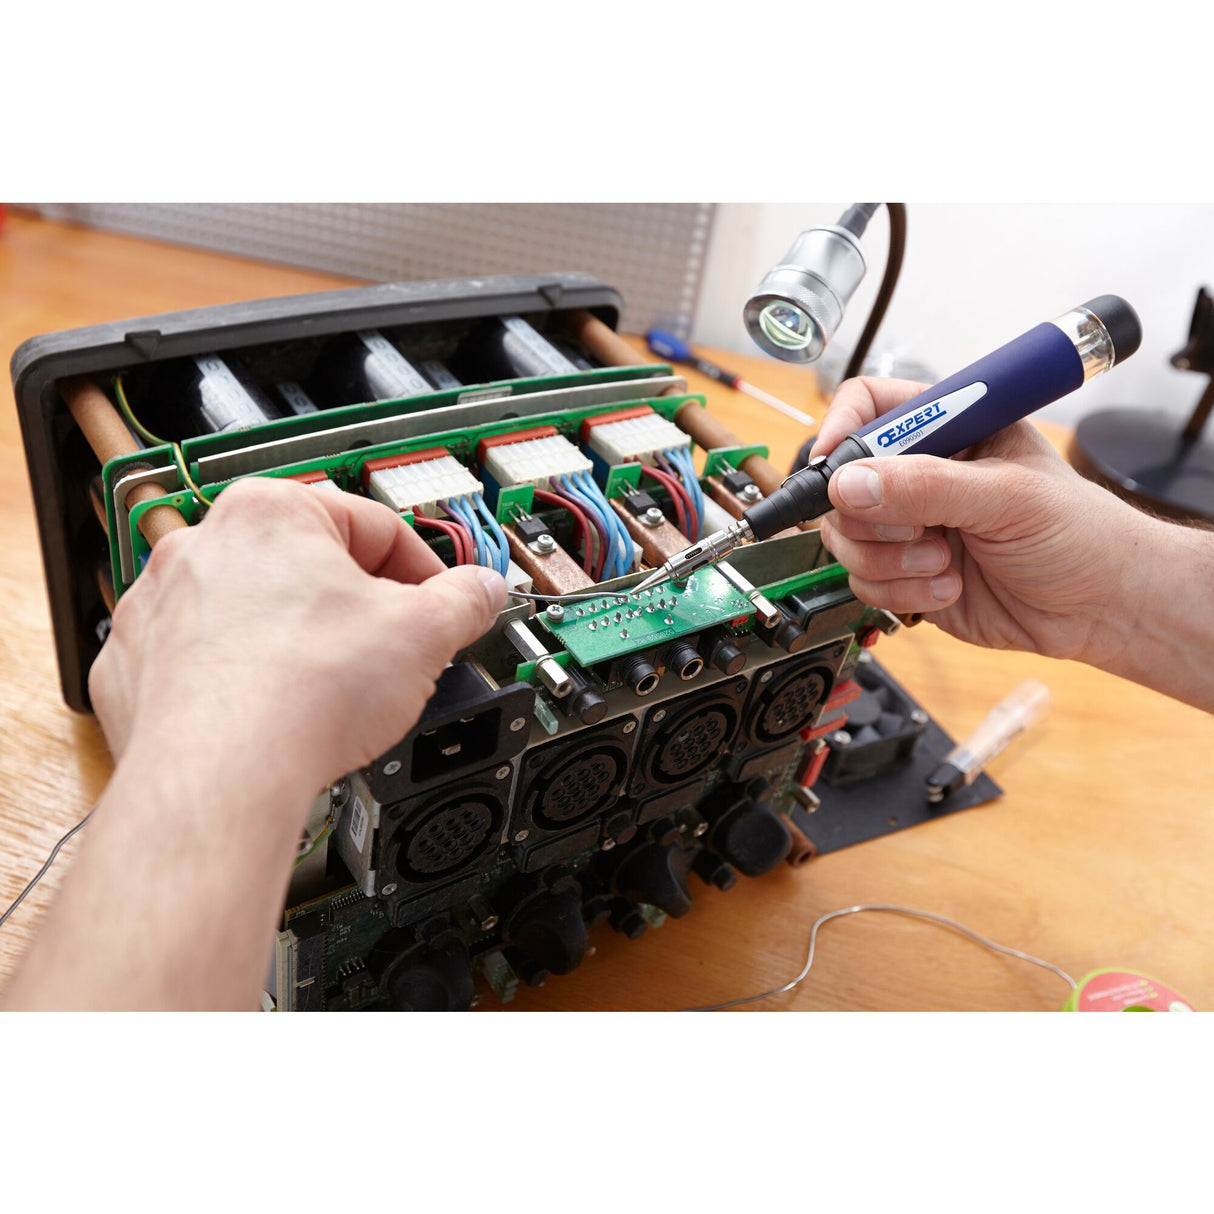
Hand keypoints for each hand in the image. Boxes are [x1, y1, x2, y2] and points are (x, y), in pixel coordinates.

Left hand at [89, 477, 506, 792]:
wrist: (221, 776)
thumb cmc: (301, 695)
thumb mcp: (424, 635)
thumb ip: (464, 601)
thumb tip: (480, 593)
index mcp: (271, 511)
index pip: (375, 526)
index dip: (424, 571)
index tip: (440, 605)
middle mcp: (204, 544)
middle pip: (311, 565)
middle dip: (359, 607)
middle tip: (391, 649)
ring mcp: (163, 604)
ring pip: (258, 609)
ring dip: (301, 639)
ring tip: (335, 686)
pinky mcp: (140, 664)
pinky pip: (209, 656)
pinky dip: (245, 677)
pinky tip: (279, 710)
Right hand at [812, 376, 1160, 664]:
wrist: (1099, 607)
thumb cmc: (1079, 532)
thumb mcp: (1008, 496)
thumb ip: (926, 486)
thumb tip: (852, 484)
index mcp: (948, 428)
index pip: (868, 405)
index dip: (842, 428)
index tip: (835, 464)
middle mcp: (919, 474)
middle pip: (842, 484)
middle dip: (872, 519)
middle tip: (918, 531)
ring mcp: (908, 526)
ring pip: (846, 540)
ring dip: (891, 563)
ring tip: (943, 563)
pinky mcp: (905, 574)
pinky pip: (863, 583)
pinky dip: (902, 593)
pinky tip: (948, 588)